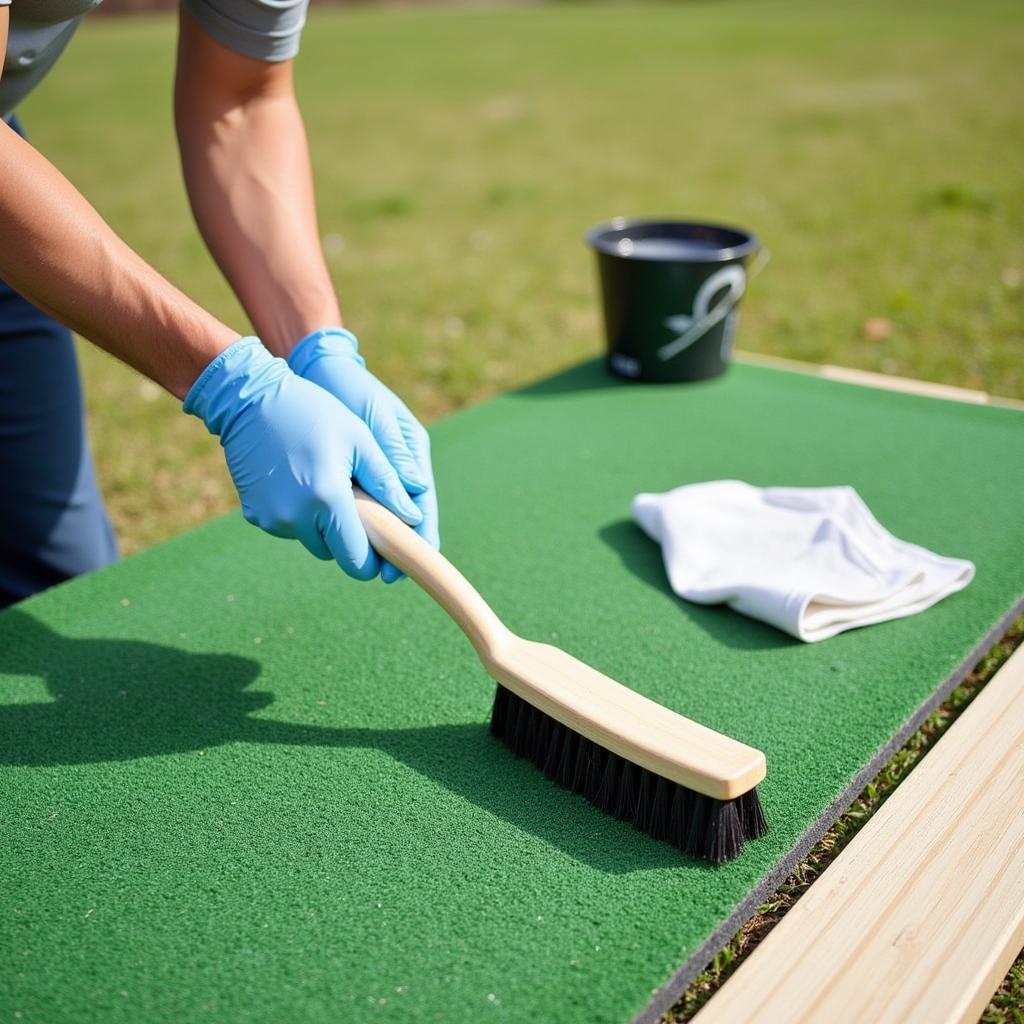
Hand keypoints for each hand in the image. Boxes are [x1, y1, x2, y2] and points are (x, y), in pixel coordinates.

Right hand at [184, 336, 422, 580]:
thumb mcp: (360, 440)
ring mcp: (272, 519)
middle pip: (336, 554)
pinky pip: (289, 528)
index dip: (374, 559)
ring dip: (324, 526)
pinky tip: (302, 482)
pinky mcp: (254, 515)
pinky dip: (300, 515)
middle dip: (351, 539)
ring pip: (312, 541)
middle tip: (359, 505)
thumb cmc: (314, 412)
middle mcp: (296, 518)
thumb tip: (415, 519)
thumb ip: (388, 483)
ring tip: (329, 485)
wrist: (250, 399)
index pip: (357, 561)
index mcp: (328, 499)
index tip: (385, 546)